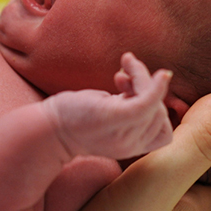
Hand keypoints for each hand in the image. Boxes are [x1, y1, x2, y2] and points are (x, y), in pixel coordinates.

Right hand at [21, 90, 210, 210]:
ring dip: (148, 151)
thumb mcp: (157, 185)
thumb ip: (197, 145)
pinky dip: (122, 170)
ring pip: (159, 186)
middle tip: (160, 98)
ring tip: (125, 108)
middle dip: (185, 139)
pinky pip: (128, 198)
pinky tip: (100, 153)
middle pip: (195, 178)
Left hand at [46, 52, 172, 159]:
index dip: (156, 109)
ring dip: (142, 76)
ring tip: (124, 66)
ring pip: (153, 102)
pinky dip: (153, 84)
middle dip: (147, 88)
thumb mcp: (106, 113)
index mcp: (132, 147)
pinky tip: (136, 63)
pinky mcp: (116, 118)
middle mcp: (132, 145)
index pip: (164, 132)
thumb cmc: (74, 119)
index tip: (129, 89)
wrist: (47, 130)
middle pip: (160, 113)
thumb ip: (124, 104)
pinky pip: (148, 101)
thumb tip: (134, 78)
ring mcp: (125, 133)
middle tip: (122, 75)